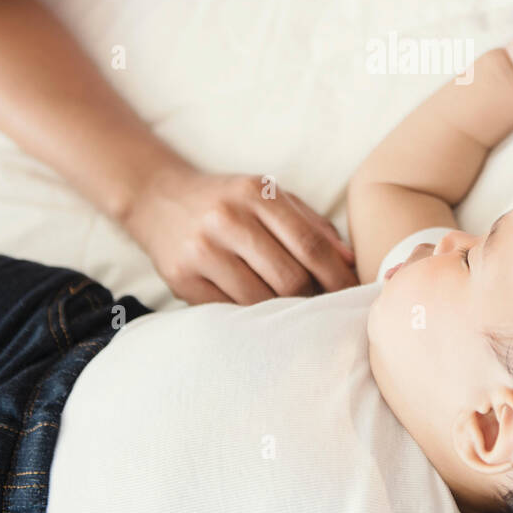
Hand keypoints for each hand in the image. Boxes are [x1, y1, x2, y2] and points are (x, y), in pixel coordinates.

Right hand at [124, 163, 356, 303]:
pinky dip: (251, 318)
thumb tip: (349, 261)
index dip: (337, 275)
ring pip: (259, 300)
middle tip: (326, 309)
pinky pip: (229, 310)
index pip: (310, 244)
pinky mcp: (181, 277)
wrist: (159, 199)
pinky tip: (262, 316)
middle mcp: (227, 219)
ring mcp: (201, 249)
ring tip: (296, 315)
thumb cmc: (228, 200)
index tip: (354, 294)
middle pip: (288, 277)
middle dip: (314, 299)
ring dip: (284, 314)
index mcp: (256, 194)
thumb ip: (311, 224)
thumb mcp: (269, 196)